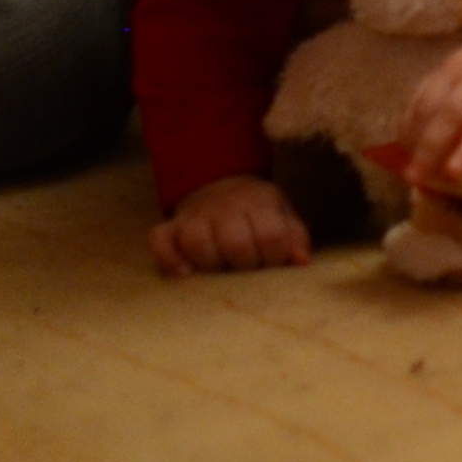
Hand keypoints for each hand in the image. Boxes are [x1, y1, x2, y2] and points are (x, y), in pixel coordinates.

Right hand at [151, 176, 309, 276]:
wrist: (221, 186)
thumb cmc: (257, 213)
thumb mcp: (282, 217)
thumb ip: (294, 238)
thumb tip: (301, 262)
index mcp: (258, 205)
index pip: (271, 235)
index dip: (275, 257)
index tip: (273, 265)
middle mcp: (224, 210)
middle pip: (235, 242)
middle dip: (245, 264)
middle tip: (247, 270)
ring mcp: (193, 219)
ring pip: (197, 242)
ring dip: (211, 264)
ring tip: (220, 272)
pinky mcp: (168, 229)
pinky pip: (159, 242)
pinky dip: (169, 260)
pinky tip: (185, 275)